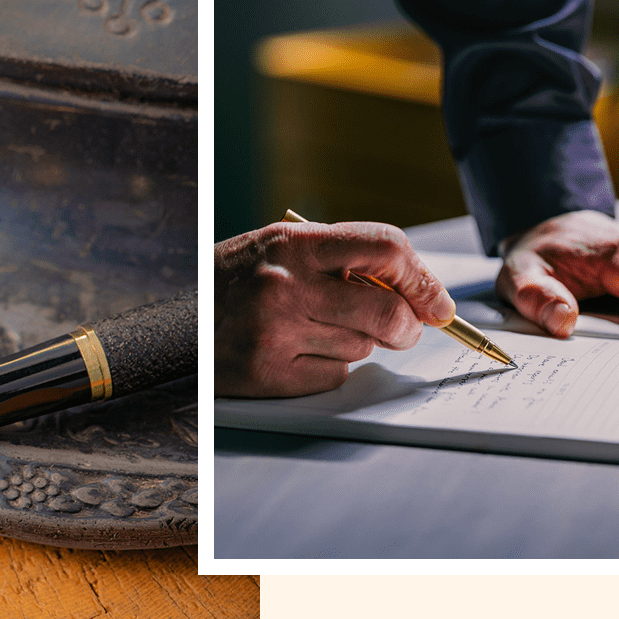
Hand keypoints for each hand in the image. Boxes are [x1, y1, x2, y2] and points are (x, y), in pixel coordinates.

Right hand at [215, 220, 455, 396]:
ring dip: (357, 343)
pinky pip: (335, 375)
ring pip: (363, 347)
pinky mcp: (270, 374)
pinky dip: (329, 368)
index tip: (437, 302)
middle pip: (388, 310)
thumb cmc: (242, 280)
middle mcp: (285, 285)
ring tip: (317, 329)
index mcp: (294, 242)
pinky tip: (299, 353)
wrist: (181, 320)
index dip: (422, 278)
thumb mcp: (286, 247)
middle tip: (404, 330)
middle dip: (407, 326)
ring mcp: (276, 331)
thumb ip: (346, 258)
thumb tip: (420, 291)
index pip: (386, 248)